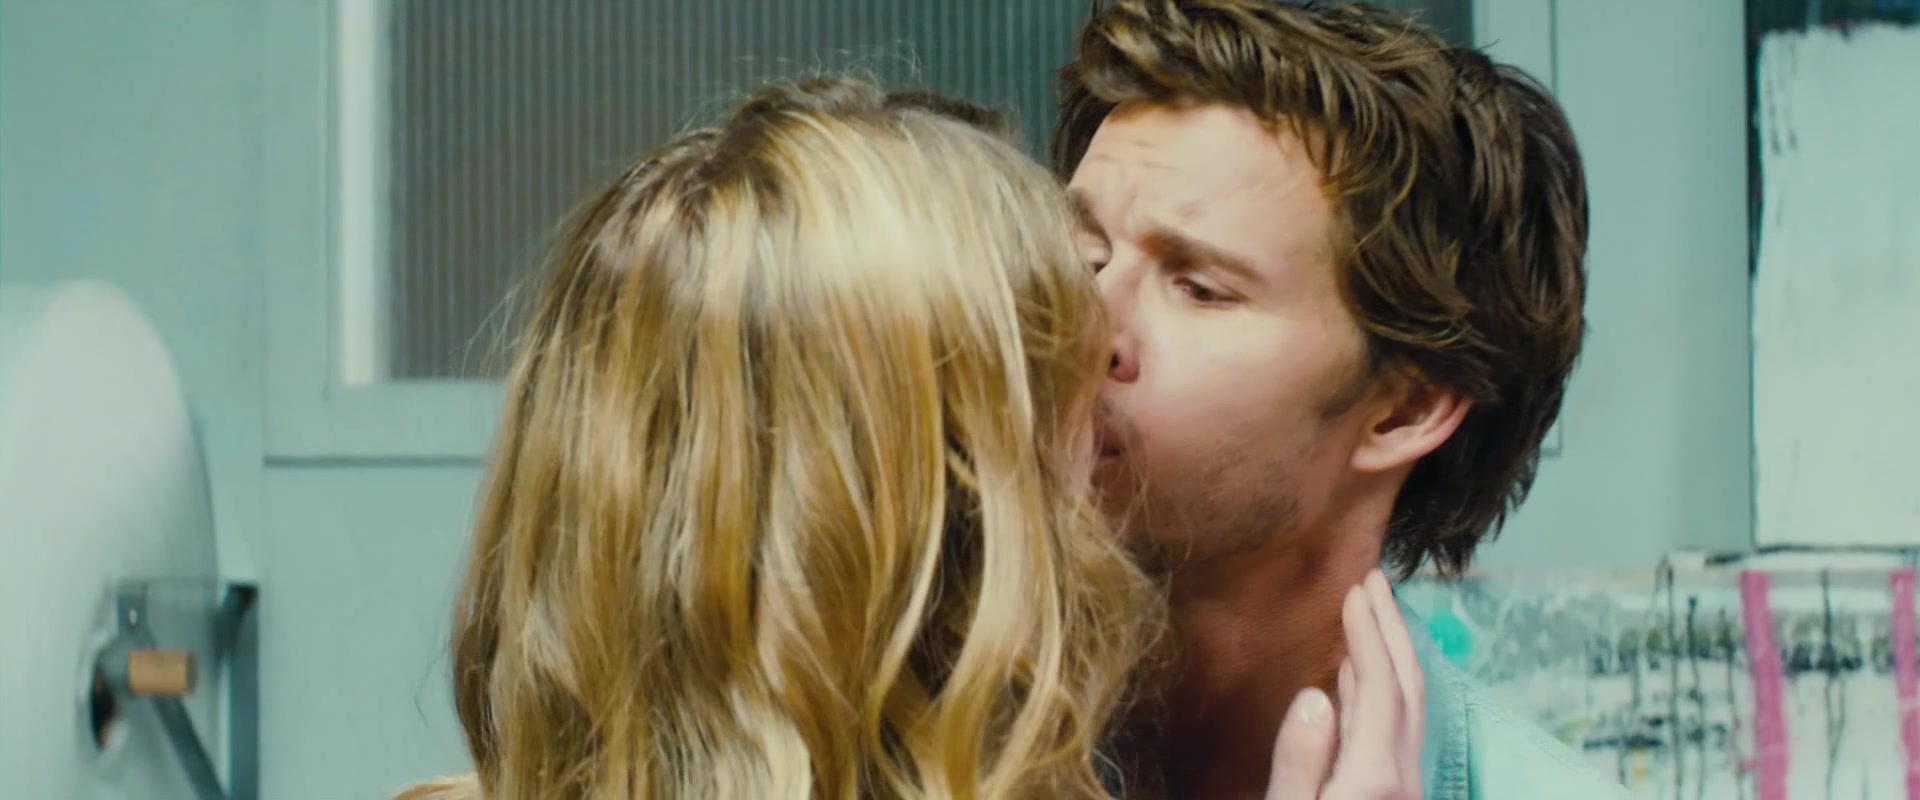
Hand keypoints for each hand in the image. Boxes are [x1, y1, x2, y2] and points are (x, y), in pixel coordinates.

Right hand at [1264, 570, 1424, 798]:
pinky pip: (1396, 727)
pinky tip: (1358, 675)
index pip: (1380, 690)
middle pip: (1408, 690)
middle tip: (1376, 580)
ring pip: (1409, 708)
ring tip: (1372, 612)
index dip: (1370, 635)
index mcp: (1375, 777)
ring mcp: (1405, 786)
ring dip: (1392, 653)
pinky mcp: (1394, 793)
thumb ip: (1299, 761)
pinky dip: (1382, 688)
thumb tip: (1314, 698)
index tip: (1355, 591)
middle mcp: (1403, 776)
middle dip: (1393, 630)